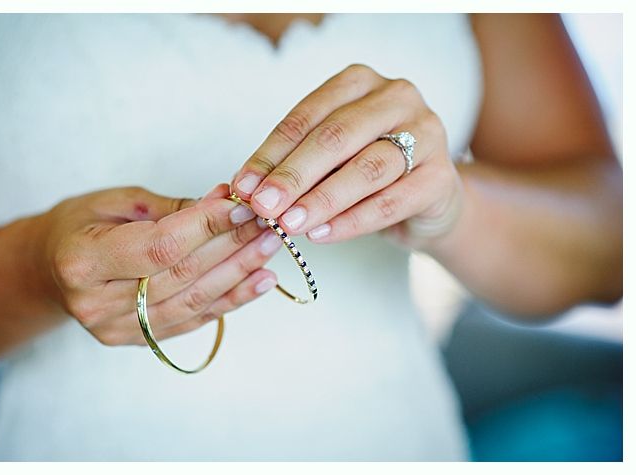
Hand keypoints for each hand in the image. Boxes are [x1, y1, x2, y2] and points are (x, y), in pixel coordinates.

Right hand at [35, 184, 282, 345]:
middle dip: (231, 245)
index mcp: (82, 261)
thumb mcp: (114, 201)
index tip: (242, 204)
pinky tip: (258, 280)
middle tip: (268, 222)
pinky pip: (192, 320)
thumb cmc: (79, 226)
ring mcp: (115, 328)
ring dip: (238, 274)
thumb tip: (225, 203)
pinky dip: (230, 300)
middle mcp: (95, 302)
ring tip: (270, 248)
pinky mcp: (136, 340)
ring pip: (191, 302)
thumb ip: (169, 208)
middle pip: (180, 275)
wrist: (48, 269)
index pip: (159, 246)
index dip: (206, 226)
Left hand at [230, 64, 462, 248]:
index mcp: (360, 82)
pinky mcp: (442, 177)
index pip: (307, 116)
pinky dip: (352, 221)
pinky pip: (391, 202)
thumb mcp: (327, 159)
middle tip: (262, 207)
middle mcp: (397, 98)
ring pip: (366, 169)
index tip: (242, 186)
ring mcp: (427, 133)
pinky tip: (321, 235)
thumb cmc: (363, 172)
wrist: (426, 203)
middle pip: (336, 137)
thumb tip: (247, 189)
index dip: (270, 154)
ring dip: (321, 200)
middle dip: (293, 175)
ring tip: (288, 224)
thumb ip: (293, 164)